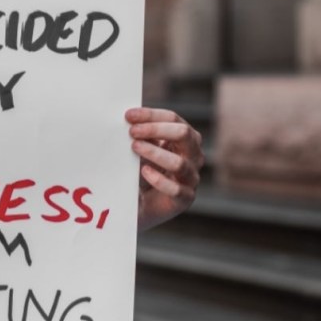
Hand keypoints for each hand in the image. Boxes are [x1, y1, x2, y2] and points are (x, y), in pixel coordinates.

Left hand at [126, 107, 202, 231]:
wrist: (141, 205)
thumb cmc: (142, 171)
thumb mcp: (140, 149)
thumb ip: (139, 135)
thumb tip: (128, 120)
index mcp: (184, 138)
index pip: (173, 119)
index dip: (151, 115)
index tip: (128, 116)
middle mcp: (192, 155)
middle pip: (183, 134)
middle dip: (156, 129)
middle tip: (132, 132)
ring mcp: (191, 177)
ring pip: (179, 162)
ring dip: (155, 153)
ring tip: (134, 148)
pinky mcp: (185, 198)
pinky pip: (176, 189)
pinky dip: (159, 180)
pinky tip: (144, 172)